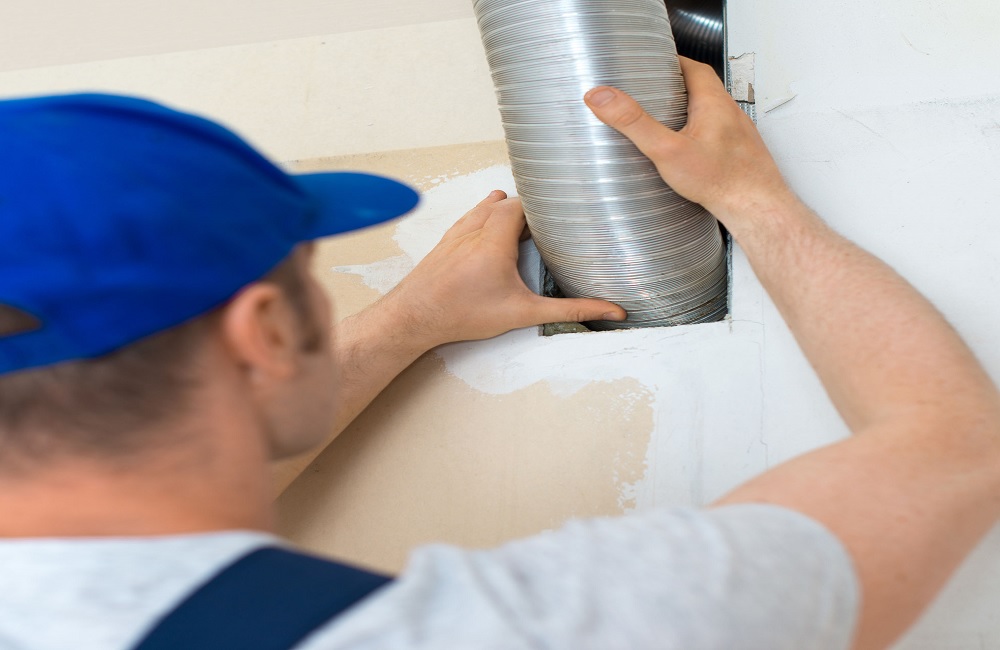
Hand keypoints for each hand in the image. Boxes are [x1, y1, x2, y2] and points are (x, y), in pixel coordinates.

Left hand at [381, 191, 625, 349]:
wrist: (414, 317)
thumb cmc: (463, 315)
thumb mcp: (522, 313)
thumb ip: (569, 310)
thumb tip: (609, 310)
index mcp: (496, 241)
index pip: (523, 205)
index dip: (542, 205)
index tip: (558, 210)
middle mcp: (476, 230)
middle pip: (506, 203)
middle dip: (527, 209)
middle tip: (547, 219)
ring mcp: (457, 233)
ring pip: (485, 207)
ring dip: (504, 210)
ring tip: (523, 220)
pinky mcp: (445, 241)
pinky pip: (469, 217)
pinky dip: (484, 216)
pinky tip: (490, 226)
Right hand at [583, 56, 794, 235]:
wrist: (757, 208)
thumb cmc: (721, 181)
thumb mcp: (666, 150)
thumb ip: (634, 123)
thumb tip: (603, 98)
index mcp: (713, 102)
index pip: (694, 67)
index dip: (673, 62)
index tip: (655, 64)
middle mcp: (730, 114)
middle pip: (701, 89)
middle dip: (676, 88)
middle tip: (652, 93)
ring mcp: (738, 135)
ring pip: (710, 114)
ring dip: (689, 113)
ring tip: (664, 122)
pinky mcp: (740, 155)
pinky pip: (717, 136)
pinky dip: (700, 135)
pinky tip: (687, 153)